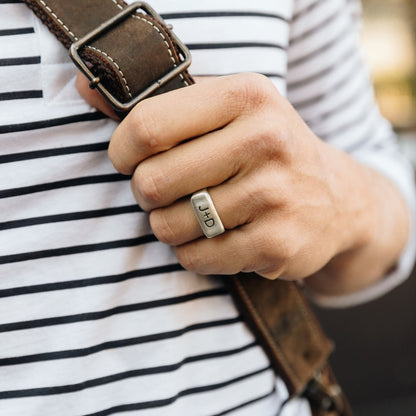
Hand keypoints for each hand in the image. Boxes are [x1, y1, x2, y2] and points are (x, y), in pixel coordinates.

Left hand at [77, 72, 408, 292]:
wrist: (338, 199)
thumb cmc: (268, 152)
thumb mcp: (229, 111)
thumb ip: (161, 102)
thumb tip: (86, 90)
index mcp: (246, 97)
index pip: (146, 126)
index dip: (122, 151)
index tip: (130, 160)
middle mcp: (266, 141)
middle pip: (152, 182)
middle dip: (147, 194)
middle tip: (167, 191)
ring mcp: (275, 196)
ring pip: (170, 227)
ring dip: (170, 226)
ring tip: (195, 215)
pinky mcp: (276, 244)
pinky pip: (196, 258)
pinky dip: (194, 252)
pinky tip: (217, 237)